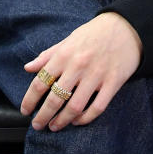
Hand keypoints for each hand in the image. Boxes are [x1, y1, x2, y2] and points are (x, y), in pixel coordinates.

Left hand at [21, 13, 141, 131]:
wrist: (127, 27)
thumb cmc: (95, 33)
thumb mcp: (69, 39)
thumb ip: (48, 55)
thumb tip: (28, 68)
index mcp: (65, 54)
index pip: (41, 82)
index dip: (29, 100)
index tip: (25, 110)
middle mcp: (78, 66)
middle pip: (55, 99)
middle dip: (43, 116)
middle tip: (37, 125)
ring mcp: (97, 75)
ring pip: (75, 107)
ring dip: (62, 121)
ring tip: (55, 126)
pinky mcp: (113, 82)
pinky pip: (97, 107)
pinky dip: (85, 118)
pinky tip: (77, 121)